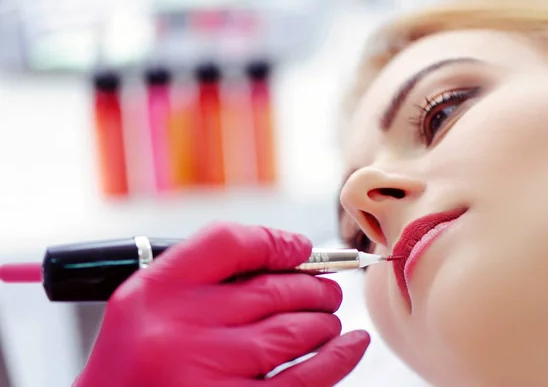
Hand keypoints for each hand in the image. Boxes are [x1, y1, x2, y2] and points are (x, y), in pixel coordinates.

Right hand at [73, 223, 369, 386]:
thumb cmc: (132, 364)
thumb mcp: (145, 307)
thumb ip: (201, 277)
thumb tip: (285, 257)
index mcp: (153, 294)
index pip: (227, 242)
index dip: (274, 241)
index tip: (299, 248)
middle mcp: (178, 330)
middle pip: (270, 288)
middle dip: (311, 285)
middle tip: (326, 289)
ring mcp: (208, 373)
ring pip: (292, 331)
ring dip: (322, 319)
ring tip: (327, 316)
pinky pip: (303, 380)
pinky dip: (336, 359)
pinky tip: (351, 344)